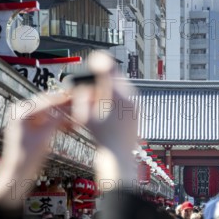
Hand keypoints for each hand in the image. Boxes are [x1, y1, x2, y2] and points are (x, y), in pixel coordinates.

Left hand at [0, 94, 71, 207]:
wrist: (17, 173)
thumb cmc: (25, 158)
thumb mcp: (44, 136)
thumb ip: (57, 120)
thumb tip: (70, 109)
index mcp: (20, 111)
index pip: (46, 101)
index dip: (63, 101)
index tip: (77, 99)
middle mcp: (21, 112)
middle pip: (48, 104)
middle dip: (64, 107)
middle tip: (80, 105)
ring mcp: (26, 120)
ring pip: (50, 112)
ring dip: (63, 115)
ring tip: (77, 116)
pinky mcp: (31, 128)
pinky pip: (48, 121)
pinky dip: (58, 122)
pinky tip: (70, 125)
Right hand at [70, 52, 137, 184]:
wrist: (119, 156)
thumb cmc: (101, 139)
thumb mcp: (86, 116)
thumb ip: (82, 98)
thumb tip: (81, 86)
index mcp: (116, 95)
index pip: (108, 68)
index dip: (98, 62)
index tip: (92, 61)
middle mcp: (129, 97)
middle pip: (116, 75)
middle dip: (103, 76)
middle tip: (92, 80)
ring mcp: (135, 104)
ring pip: (122, 84)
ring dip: (110, 85)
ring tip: (98, 94)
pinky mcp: (138, 110)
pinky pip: (127, 95)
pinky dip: (116, 94)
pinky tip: (107, 103)